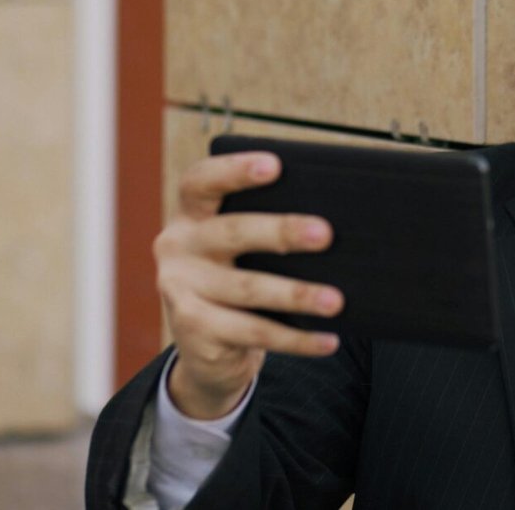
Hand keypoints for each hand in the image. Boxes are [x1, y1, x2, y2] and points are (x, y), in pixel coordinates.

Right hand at [155, 151, 343, 419]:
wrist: (207, 349)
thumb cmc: (239, 281)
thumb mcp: (245, 252)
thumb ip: (269, 234)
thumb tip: (334, 230)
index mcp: (191, 216)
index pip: (201, 182)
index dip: (234, 170)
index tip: (275, 164)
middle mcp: (178, 246)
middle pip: (232, 232)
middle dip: (281, 231)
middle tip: (325, 234)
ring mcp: (180, 289)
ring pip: (246, 288)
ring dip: (296, 294)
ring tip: (335, 300)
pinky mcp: (193, 330)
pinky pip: (254, 332)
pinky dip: (296, 339)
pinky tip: (328, 339)